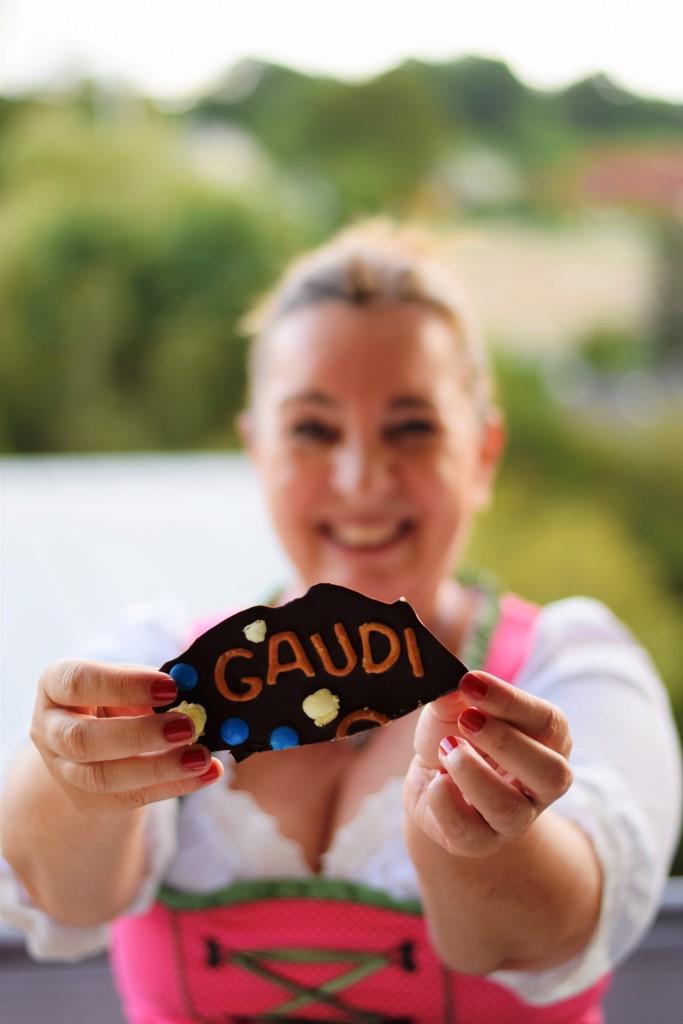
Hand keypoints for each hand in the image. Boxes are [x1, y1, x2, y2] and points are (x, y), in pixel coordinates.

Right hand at [30, 659, 223, 818]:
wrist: (99, 739)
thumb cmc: (119, 697)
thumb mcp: (130, 681)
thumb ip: (156, 684)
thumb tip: (198, 689)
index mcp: (56, 686)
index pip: (78, 683)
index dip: (123, 685)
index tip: (170, 687)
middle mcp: (49, 729)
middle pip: (82, 740)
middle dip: (138, 735)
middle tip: (187, 726)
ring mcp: (63, 771)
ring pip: (102, 778)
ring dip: (158, 769)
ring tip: (201, 756)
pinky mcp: (88, 801)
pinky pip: (129, 799)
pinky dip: (173, 786)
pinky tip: (207, 773)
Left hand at [403, 671, 572, 856]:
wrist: (430, 777)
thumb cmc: (453, 734)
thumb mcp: (451, 707)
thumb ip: (454, 695)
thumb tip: (453, 684)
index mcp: (547, 742)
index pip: (548, 722)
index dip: (510, 701)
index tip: (470, 682)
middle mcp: (540, 785)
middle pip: (551, 774)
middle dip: (506, 743)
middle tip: (466, 719)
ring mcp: (514, 819)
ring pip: (511, 810)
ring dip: (472, 773)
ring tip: (447, 749)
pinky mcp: (480, 842)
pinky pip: (470, 833)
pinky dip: (446, 802)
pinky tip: (436, 781)